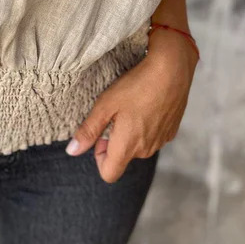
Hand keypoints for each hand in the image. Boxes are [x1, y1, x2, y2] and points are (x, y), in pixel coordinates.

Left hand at [66, 29, 198, 183]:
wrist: (172, 70)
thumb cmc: (136, 85)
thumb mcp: (105, 105)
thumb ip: (88, 131)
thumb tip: (72, 151)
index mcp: (127, 146)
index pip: (109, 173)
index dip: (99, 157)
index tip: (101, 135)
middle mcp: (146, 150)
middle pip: (123, 157)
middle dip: (115, 141)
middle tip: (115, 112)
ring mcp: (161, 141)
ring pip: (138, 146)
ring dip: (131, 133)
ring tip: (132, 105)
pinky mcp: (171, 131)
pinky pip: (152, 137)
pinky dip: (146, 126)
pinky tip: (147, 104)